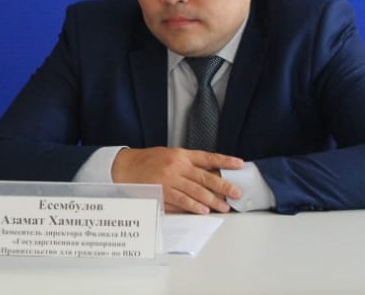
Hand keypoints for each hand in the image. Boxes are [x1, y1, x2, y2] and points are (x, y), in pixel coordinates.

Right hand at [111, 146, 244, 213]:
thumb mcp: (169, 156)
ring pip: (196, 191)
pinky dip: (194, 206)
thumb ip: (189, 164)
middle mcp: (176, 166)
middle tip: (236, 192)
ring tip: (224, 207)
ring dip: (212, 200)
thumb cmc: (148, 161)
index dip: (225, 161)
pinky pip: (181, 200)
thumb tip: (212, 173)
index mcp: (180, 154)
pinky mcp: (162, 192)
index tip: (240, 164)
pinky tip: (204, 210)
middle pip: (205, 177)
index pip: (207, 157)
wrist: (125, 167)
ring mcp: (169, 179)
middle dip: (224, 186)